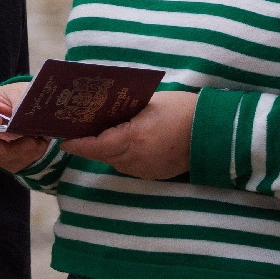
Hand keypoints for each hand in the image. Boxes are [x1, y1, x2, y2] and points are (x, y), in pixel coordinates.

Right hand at [0, 84, 51, 174]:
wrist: (36, 109)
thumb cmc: (21, 96)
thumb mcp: (20, 93)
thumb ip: (18, 105)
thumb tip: (20, 123)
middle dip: (0, 147)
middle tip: (26, 141)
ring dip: (21, 152)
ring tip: (38, 140)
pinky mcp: (4, 160)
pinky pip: (13, 164)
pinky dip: (29, 156)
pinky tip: (39, 145)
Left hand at [60, 88, 198, 180]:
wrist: (216, 133)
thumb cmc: (184, 110)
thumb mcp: (150, 103)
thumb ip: (124, 110)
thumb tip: (101, 111)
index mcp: (132, 139)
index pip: (94, 146)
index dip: (77, 142)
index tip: (63, 138)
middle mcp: (135, 160)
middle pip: (102, 154)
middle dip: (90, 143)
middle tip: (78, 129)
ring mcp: (144, 170)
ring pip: (114, 161)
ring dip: (107, 148)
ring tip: (100, 132)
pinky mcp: (153, 175)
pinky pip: (129, 165)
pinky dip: (123, 154)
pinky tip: (125, 141)